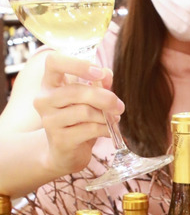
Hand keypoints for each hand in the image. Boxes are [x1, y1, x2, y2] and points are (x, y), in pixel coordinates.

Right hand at [33, 51, 124, 176]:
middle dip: (104, 97)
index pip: (54, 61)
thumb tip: (107, 73)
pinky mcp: (60, 139)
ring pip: (84, 112)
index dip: (77, 64)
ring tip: (114, 118)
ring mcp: (49, 121)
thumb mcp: (87, 99)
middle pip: (75, 91)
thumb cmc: (77, 120)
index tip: (99, 72)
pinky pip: (89, 129)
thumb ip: (97, 84)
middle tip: (119, 105)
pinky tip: (109, 130)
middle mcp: (44, 100)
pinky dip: (105, 129)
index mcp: (49, 83)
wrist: (64, 152)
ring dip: (105, 115)